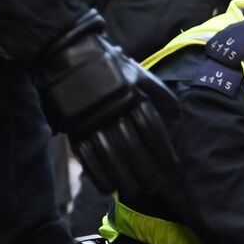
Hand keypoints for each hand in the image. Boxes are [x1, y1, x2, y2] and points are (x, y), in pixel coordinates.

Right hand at [35, 11, 178, 198]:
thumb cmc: (107, 64)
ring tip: (136, 191)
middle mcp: (113, 109)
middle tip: (156, 185)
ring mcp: (91, 119)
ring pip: (110, 154)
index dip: (163, 151)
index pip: (151, 129)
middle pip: (132, 146)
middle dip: (146, 169)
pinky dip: (98, 174)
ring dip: (125, 177)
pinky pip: (86, 156)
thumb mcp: (137, 72)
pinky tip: (108, 188)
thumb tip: (178, 115)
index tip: (172, 168)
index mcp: (131, 95)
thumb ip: (159, 93)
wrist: (66, 52)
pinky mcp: (72, 126)